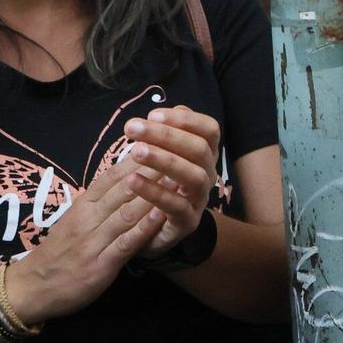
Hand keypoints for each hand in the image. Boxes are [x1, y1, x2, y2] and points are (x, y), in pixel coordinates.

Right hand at [6, 161, 167, 325]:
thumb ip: (99, 201)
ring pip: (126, 212)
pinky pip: (125, 242)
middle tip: (177, 154)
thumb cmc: (60, 251)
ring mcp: (94, 241)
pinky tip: (162, 216)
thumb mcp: (76, 220)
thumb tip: (125, 177)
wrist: (32, 287)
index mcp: (83, 205)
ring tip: (177, 178)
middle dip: (151, 171)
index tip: (159, 143)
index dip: (136, 159)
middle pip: (122, 189)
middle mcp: (88, 218)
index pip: (111, 176)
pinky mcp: (101, 264)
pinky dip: (144, 228)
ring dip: (153, 195)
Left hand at [121, 107, 223, 257]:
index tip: (153, 114)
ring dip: (164, 160)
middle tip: (132, 127)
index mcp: (204, 155)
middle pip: (199, 149)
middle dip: (166, 135)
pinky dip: (154, 191)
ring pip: (193, 175)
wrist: (154, 230)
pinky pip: (176, 205)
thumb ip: (167, 135)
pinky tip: (132, 180)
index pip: (209, 130)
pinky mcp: (187, 222)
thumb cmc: (159, 185)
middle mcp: (207, 174)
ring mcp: (199, 198)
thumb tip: (165, 111)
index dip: (185, 119)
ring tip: (136, 151)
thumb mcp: (162, 157)